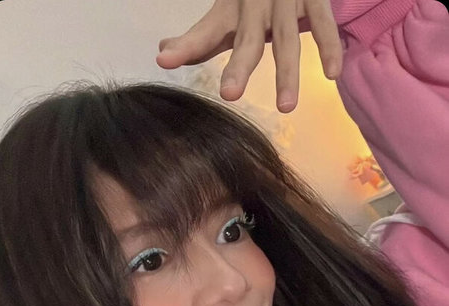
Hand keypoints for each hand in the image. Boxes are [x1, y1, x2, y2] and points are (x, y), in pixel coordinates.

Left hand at [156, 0, 342, 112]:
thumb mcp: (226, 12)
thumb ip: (200, 37)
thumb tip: (162, 52)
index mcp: (230, 9)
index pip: (205, 31)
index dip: (186, 46)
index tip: (164, 60)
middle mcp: (255, 4)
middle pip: (248, 39)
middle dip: (239, 65)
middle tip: (229, 94)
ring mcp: (286, 1)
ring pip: (287, 40)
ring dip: (287, 73)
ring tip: (286, 107)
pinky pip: (323, 24)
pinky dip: (329, 47)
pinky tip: (332, 74)